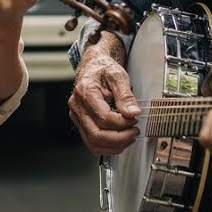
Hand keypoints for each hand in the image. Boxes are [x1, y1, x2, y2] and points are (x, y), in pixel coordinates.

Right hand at [67, 31, 139, 155]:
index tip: (134, 119)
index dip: (122, 123)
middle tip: (134, 132)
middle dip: (119, 138)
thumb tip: (132, 113)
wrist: (94, 65)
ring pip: (92, 143)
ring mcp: (77, 116)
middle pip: (96, 135)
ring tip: (129, 137)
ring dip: (114, 146)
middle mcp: (77, 106)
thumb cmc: (104, 68)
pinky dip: (107, 145)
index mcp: (85, 92)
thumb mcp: (118, 75)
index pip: (103, 118)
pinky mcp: (80, 122)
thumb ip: (125, 95)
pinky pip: (91, 141)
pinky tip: (120, 139)